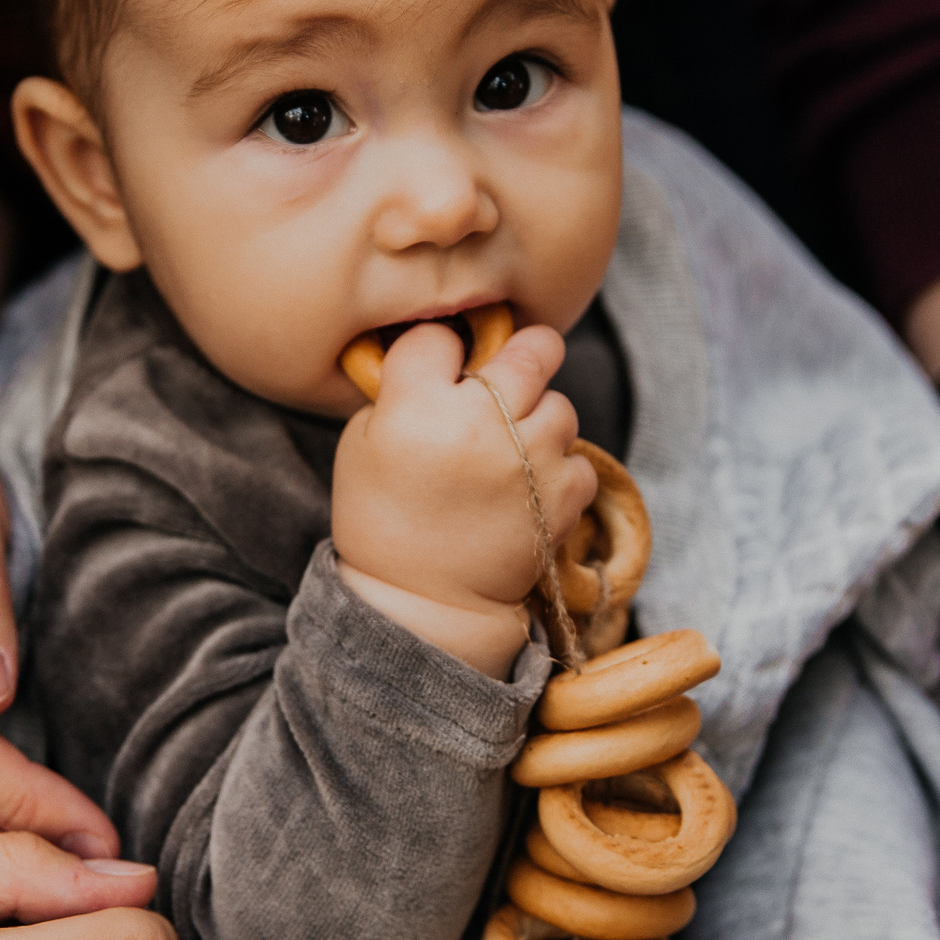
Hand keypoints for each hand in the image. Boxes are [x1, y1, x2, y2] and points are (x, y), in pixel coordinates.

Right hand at [330, 321, 595, 672]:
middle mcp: (477, 423)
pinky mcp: (562, 495)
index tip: (441, 372)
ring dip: (540, 419)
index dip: (441, 351)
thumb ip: (399, 392)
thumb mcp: (361, 445)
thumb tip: (447, 357)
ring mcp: (527, 458)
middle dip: (524, 355)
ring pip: (560, 403)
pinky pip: (577, 457)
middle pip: (529, 349)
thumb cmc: (384, 519)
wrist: (423, 602)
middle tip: (514, 372)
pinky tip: (526, 490)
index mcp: (414, 406)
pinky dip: (557, 470)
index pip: (440, 337)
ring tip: (512, 451)